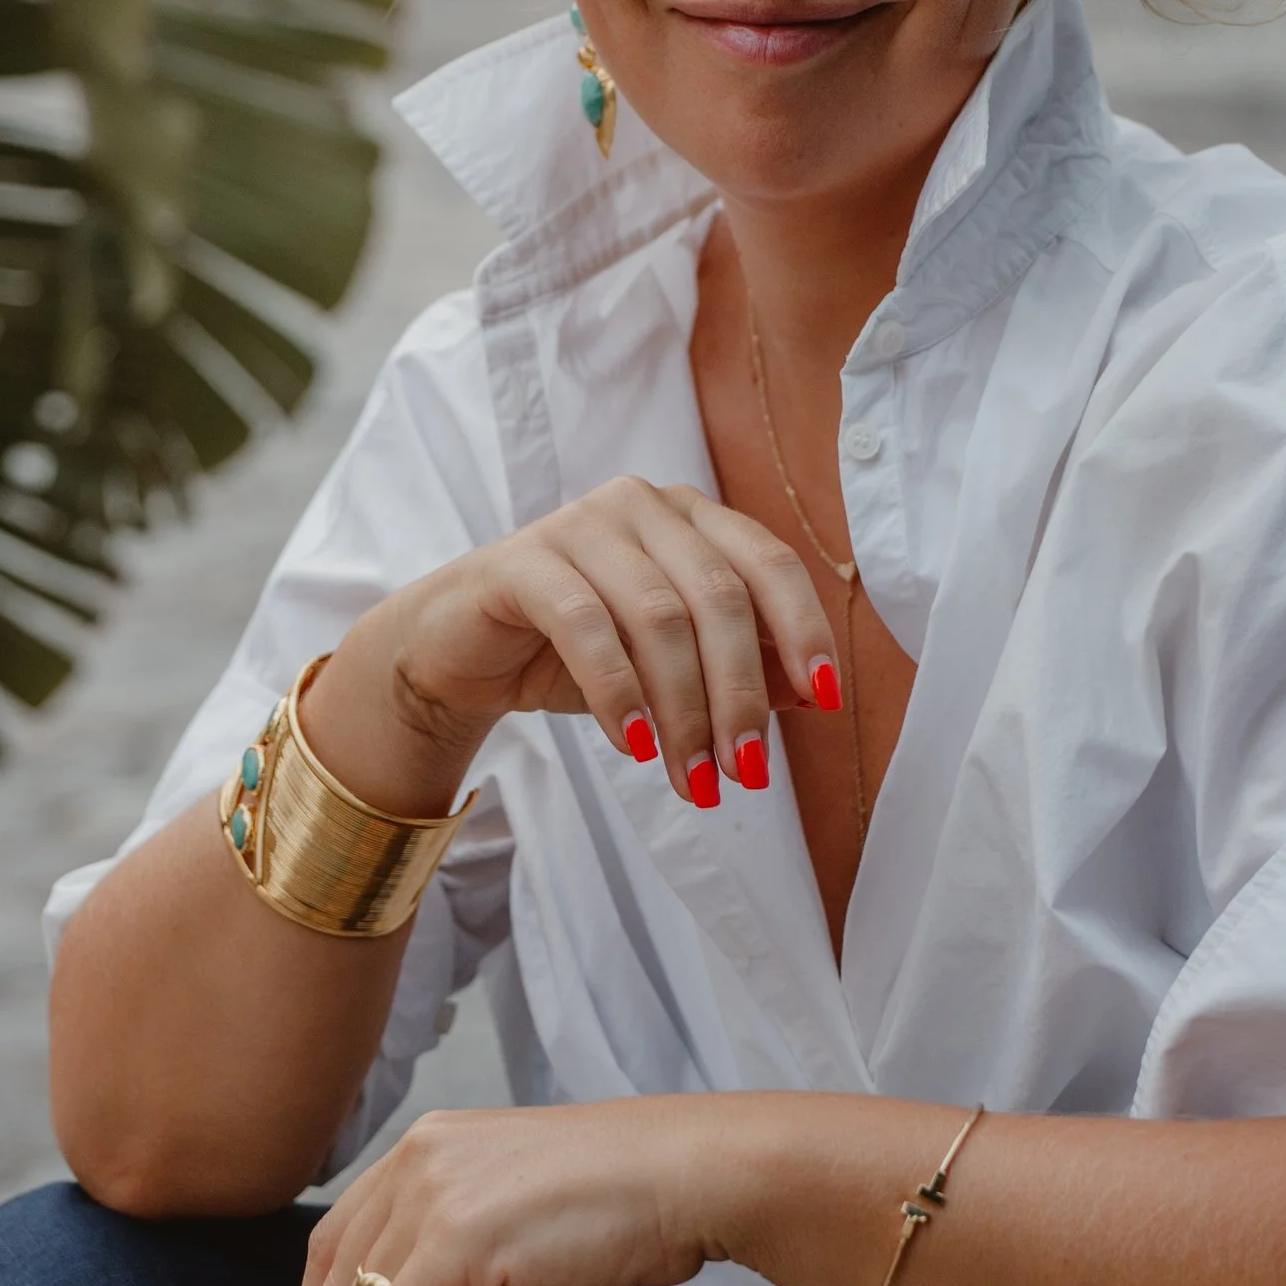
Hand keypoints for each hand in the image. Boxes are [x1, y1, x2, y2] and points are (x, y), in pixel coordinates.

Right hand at [313, 477, 838, 815]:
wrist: (458, 650)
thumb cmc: (578, 650)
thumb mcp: (671, 664)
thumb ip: (739, 666)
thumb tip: (811, 695)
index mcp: (692, 517)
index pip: (769, 562)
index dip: (805, 628)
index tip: (826, 699)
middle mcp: (643, 506)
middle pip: (719, 598)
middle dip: (740, 695)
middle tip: (747, 772)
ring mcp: (581, 525)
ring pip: (659, 618)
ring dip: (683, 710)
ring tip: (691, 779)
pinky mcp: (522, 562)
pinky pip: (586, 625)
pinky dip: (617, 691)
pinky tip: (630, 744)